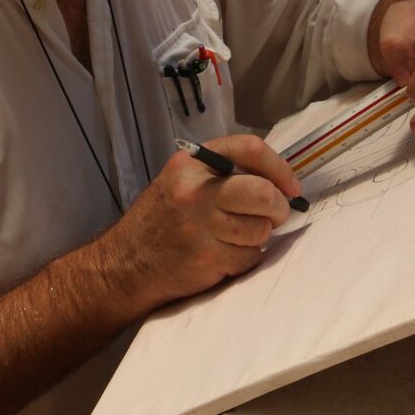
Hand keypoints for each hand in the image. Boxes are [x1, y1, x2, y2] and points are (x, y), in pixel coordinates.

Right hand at [92, 134, 300, 315]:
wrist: (123, 265)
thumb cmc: (160, 221)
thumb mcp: (181, 182)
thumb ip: (222, 174)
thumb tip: (278, 181)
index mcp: (191, 164)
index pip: (249, 149)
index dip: (280, 168)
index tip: (291, 187)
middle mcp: (195, 191)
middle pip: (263, 194)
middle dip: (279, 208)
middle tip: (275, 216)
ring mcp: (200, 226)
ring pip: (260, 230)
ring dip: (257, 237)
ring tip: (235, 238)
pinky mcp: (206, 258)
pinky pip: (249, 258)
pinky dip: (244, 260)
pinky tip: (222, 256)